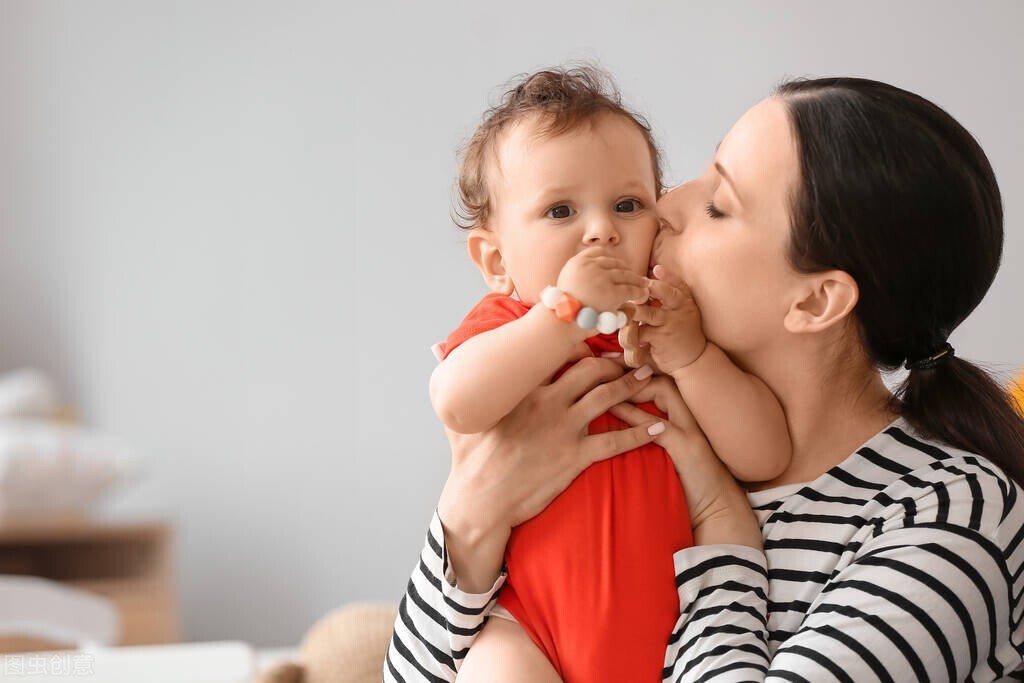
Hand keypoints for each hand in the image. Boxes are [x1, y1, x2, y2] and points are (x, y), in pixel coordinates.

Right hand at [438, 358, 663, 590]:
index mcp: (524, 389)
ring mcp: (564, 430)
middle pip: (592, 371)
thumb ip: (458, 380)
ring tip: (650, 379)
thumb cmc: (469, 458)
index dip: (583, 345)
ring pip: (608, 398)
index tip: (597, 340)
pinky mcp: (576, 458)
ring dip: (633, 386)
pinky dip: (640, 433)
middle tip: (631, 357)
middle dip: (615, 361)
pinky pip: (616, 442)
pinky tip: (658, 427)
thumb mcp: (459, 414)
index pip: (559, 357)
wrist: (480, 501)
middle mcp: (548, 404)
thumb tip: (438, 350)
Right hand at [556, 248, 648, 314]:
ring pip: (625, 275)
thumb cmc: (564, 310)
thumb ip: (582, 275)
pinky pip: (630, 289)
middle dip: (626, 270)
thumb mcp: (567, 283)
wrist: (562, 324)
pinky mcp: (611, 292)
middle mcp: (589, 266)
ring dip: (636, 280)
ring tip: (643, 284)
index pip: (599, 252)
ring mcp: (601, 278)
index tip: (618, 265)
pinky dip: (639, 292)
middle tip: (635, 276)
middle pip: (614, 263)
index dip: (611, 259)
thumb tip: (602, 272)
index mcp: (576, 262)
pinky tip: (643, 294)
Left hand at [610, 376, 762, 549]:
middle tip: (602, 373)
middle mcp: (693, 416)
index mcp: (688, 414)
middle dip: (631, 373)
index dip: (634, 373)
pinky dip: (636, 417)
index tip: (608, 371)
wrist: (718, 510)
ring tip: (604, 388)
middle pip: (662, 378)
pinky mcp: (689, 448)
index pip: (661, 379)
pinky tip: (617, 411)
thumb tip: (617, 417)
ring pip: (663, 393)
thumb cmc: (689, 482)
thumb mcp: (669, 450)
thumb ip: (651, 431)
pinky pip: (660, 426)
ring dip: (632, 388)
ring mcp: (692, 430)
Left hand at [619, 264, 705, 373]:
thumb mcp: (682, 311)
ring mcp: (670, 323)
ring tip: (622, 314)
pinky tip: (629, 339)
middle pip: (663, 292)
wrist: (693, 359)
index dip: (666, 276)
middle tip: (629, 291)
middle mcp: (679, 310)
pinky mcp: (661, 338)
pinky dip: (630, 335)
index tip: (655, 270)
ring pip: (644, 312)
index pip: (677, 284)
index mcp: (683, 301)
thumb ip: (670, 295)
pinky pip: (639, 332)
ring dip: (630, 312)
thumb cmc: (681, 332)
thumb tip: (654, 272)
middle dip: (644, 288)